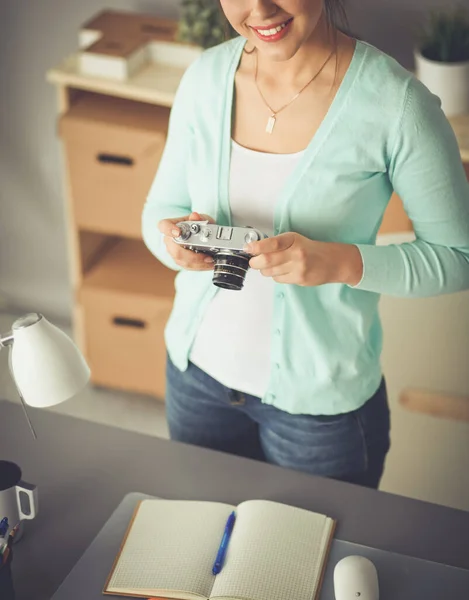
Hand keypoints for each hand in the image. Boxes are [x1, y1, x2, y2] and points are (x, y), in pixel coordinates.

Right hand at [158, 212, 215, 270]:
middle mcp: (169, 240)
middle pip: (175, 251)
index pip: (164, 226)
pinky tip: (209, 264)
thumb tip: (195, 216)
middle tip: (206, 256)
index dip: (169, 230)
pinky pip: (187, 266)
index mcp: (171, 225)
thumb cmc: (198, 225)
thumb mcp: (202, 219)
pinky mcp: (180, 261)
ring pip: (182, 261)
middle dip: (192, 256)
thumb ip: (200, 218)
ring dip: (198, 263)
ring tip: (211, 261)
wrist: (199, 233)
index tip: (178, 233)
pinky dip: (199, 266)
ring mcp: (173, 251)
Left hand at [247, 232, 363, 286]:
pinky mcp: (299, 279)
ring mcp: (298, 267)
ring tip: (269, 266)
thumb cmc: (311, 249)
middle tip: (253, 261)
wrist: (332, 262)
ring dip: (264, 270)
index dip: (257, 246)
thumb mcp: (295, 240)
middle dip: (255, 262)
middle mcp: (296, 253)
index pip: (272, 243)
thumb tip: (255, 249)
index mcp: (293, 239)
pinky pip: (278, 279)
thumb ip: (277, 244)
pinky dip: (275, 276)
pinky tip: (282, 271)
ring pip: (270, 272)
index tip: (248, 248)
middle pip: (267, 260)